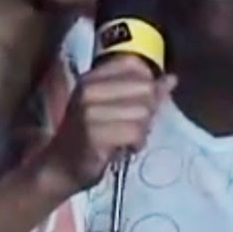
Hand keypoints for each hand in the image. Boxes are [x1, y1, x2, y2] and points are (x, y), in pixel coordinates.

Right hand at [41, 57, 176, 194]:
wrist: (60, 167)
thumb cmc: (88, 135)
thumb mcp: (111, 106)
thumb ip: (141, 91)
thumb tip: (172, 79)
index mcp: (92, 77)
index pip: (134, 65)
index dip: (147, 82)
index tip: (140, 101)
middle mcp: (89, 89)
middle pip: (144, 88)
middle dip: (148, 109)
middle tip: (135, 124)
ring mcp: (89, 111)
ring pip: (143, 111)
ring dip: (143, 129)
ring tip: (129, 137)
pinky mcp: (94, 134)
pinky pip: (135, 132)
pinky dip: (137, 142)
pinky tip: (127, 147)